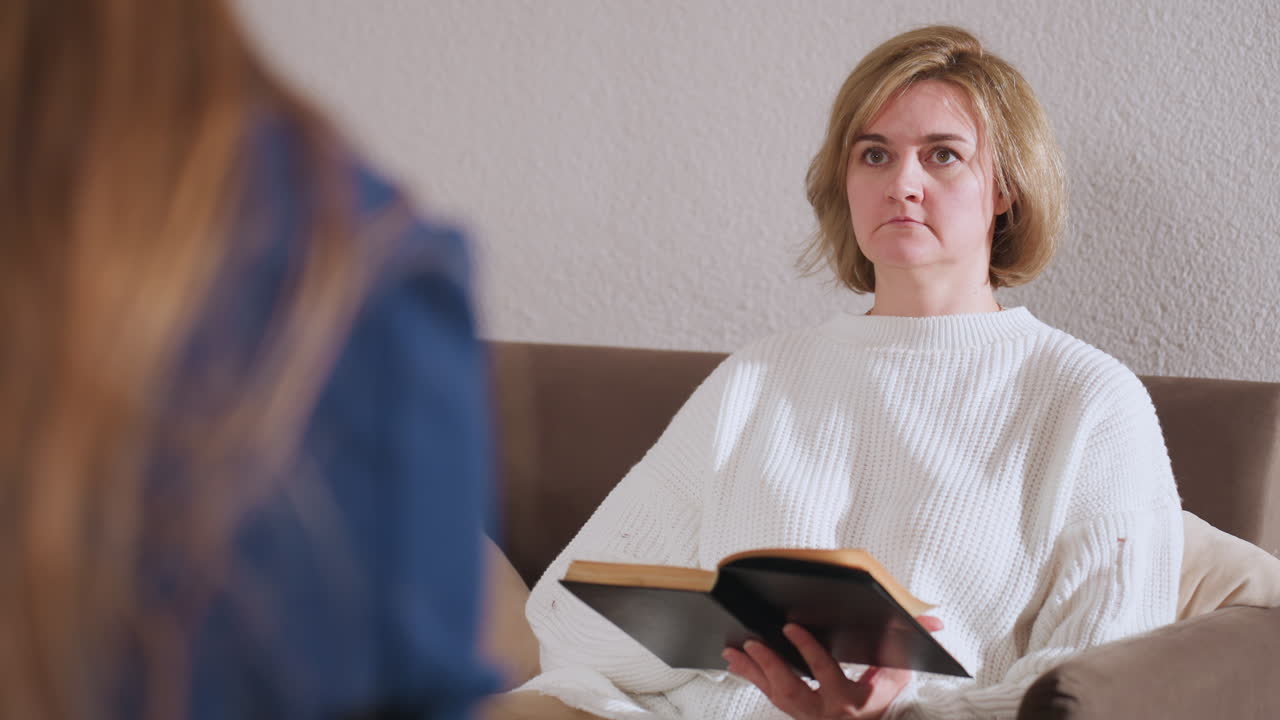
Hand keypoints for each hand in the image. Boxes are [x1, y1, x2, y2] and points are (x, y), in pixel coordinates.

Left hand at [722, 616, 943, 719]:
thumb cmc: (887, 699)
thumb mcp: (899, 677)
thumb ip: (908, 646)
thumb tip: (935, 621)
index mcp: (851, 702)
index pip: (825, 673)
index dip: (807, 650)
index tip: (790, 627)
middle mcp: (826, 713)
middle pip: (791, 690)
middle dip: (769, 665)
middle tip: (751, 642)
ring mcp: (809, 717)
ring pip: (776, 696)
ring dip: (753, 672)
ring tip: (734, 650)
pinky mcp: (797, 715)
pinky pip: (771, 697)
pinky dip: (753, 678)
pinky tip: (737, 663)